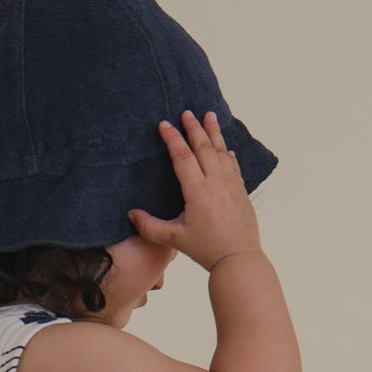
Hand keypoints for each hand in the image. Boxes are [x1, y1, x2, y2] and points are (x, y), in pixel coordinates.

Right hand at [128, 109, 262, 271]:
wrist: (238, 259)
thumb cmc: (206, 249)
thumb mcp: (174, 239)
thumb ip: (150, 227)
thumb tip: (131, 214)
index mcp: (198, 191)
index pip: (182, 156)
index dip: (172, 138)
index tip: (165, 124)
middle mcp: (216, 182)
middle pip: (203, 147)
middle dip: (194, 128)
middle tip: (187, 112)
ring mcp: (231, 185)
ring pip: (221, 152)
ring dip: (214, 132)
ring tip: (209, 115)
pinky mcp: (241, 191)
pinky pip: (233, 165)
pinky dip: (227, 153)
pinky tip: (225, 148)